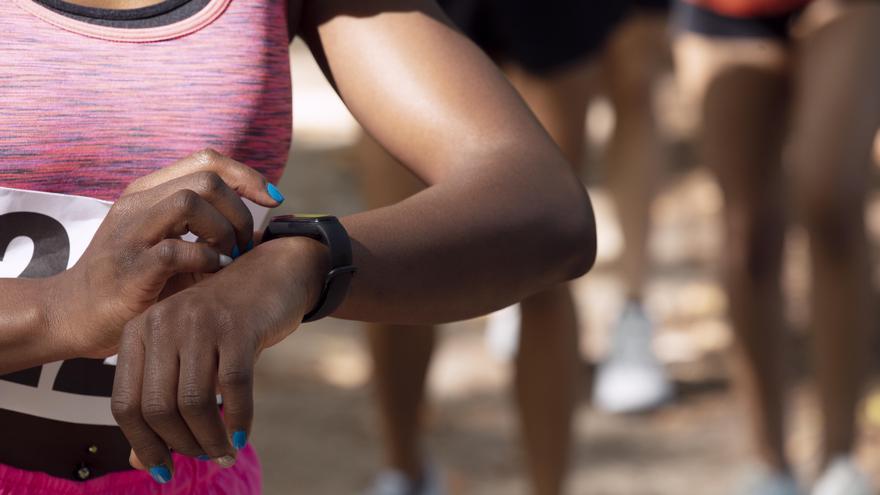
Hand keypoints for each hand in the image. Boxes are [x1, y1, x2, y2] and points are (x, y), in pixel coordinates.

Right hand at [50, 149, 283, 357]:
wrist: (73, 315)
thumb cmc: (133, 282)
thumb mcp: (170, 245)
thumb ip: (207, 231)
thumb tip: (263, 233)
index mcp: (150, 192)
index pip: (207, 160)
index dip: (247, 175)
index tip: (273, 200)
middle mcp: (138, 204)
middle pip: (206, 178)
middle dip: (240, 211)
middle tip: (243, 245)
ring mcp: (130, 234)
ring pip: (190, 202)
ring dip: (223, 231)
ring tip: (227, 258)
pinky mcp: (129, 269)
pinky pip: (177, 249)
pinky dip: (205, 261)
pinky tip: (212, 274)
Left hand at [110, 236, 327, 482]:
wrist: (272, 275)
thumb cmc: (225, 324)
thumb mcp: (187, 357)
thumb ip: (161, 404)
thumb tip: (144, 464)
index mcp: (138, 330)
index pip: (124, 403)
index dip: (142, 444)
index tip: (163, 468)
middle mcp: (162, 323)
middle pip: (157, 407)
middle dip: (181, 444)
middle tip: (205, 457)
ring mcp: (199, 322)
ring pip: (194, 402)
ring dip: (210, 439)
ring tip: (224, 452)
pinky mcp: (237, 326)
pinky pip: (233, 388)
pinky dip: (239, 420)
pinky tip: (242, 436)